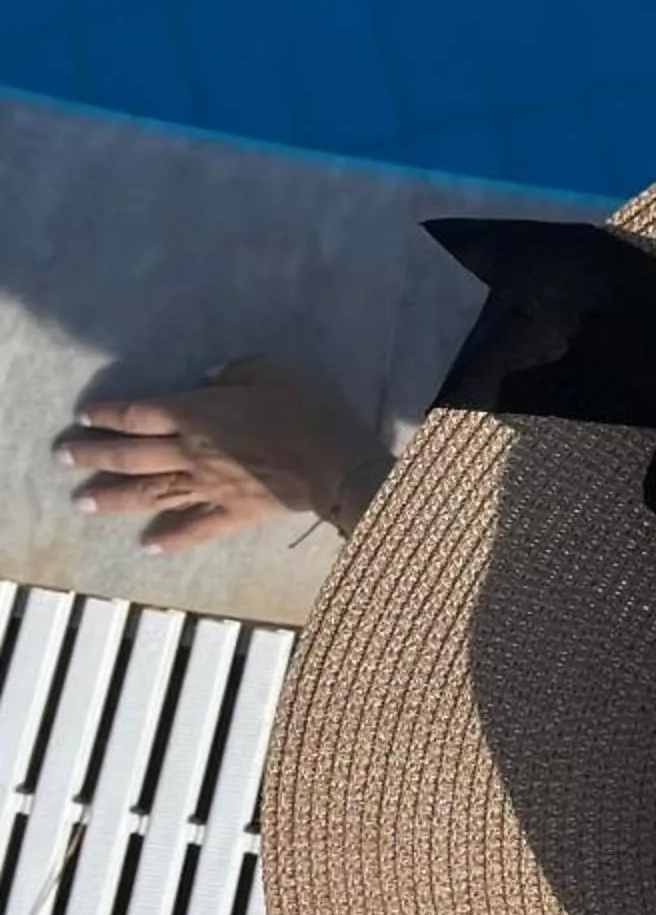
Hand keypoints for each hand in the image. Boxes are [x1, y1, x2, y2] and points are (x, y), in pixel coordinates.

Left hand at [54, 354, 390, 551]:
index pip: (141, 414)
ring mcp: (208, 487)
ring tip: (83, 502)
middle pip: (132, 454)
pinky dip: (170, 539)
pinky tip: (148, 546)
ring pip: (150, 492)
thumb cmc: (304, 406)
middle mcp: (191, 452)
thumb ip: (235, 371)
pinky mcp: (231, 513)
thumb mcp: (271, 368)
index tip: (84, 417)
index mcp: (197, 413)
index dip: (109, 414)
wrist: (332, 458)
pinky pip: (194, 529)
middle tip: (64, 458)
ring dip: (113, 497)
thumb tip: (209, 377)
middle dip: (94, 455)